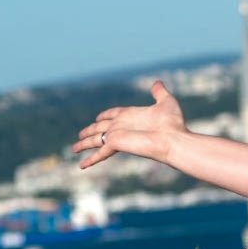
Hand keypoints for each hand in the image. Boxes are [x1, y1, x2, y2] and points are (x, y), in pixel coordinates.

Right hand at [71, 80, 185, 168]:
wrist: (174, 139)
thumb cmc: (173, 124)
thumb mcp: (166, 102)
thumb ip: (159, 93)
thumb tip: (157, 82)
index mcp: (132, 115)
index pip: (114, 114)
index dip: (105, 115)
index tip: (98, 117)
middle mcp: (123, 126)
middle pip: (100, 128)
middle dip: (89, 131)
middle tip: (80, 136)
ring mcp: (118, 136)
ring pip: (96, 140)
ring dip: (84, 144)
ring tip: (73, 149)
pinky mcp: (116, 144)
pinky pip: (100, 152)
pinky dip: (90, 159)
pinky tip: (81, 166)